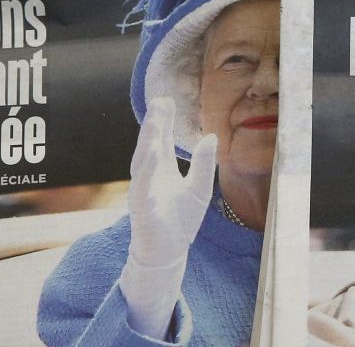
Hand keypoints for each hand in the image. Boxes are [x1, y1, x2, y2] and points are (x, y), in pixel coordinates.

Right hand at [120, 98, 216, 337]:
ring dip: (148, 142)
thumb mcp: (199, 189)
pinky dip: (146, 173)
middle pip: (150, 146)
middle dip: (154, 124)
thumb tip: (211, 136)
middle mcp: (149, 177)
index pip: (161, 141)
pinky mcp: (142, 211)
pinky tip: (153, 154)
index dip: (163, 121)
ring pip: (143, 163)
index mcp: (161, 171)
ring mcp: (143, 193)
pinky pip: (142, 189)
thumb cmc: (181, 223)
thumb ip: (202, 164)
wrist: (168, 254)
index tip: (166, 99)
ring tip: (155, 122)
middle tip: (160, 101)